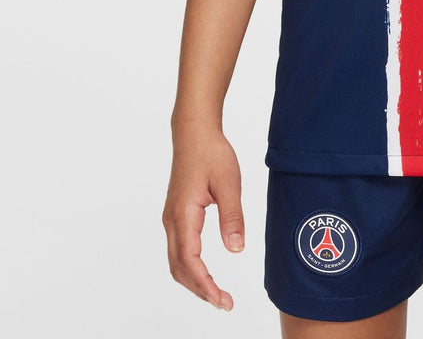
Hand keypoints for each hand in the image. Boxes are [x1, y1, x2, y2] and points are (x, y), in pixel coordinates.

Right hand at [163, 124, 244, 309]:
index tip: (221, 300)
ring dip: (194, 281)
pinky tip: (205, 274)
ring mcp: (171, 220)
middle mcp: (171, 222)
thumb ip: (232, 216)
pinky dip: (190, 268)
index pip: (190, 261)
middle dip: (200, 290)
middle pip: (179, 268)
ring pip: (177, 262)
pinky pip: (179, 251)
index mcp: (183, 215)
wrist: (194, 133)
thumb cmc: (212, 153)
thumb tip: (236, 250)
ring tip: (217, 295)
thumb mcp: (229, 182)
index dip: (204, 285)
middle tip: (224, 304)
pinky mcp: (176, 216)